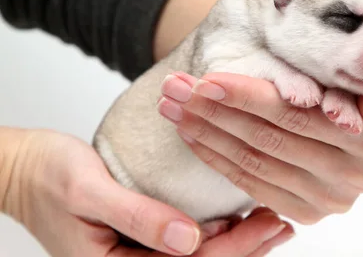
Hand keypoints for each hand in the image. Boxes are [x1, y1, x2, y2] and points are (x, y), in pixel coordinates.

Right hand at [1, 128, 292, 255]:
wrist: (24, 169)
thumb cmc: (49, 176)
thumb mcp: (89, 191)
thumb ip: (137, 217)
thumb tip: (189, 241)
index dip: (236, 248)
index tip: (269, 223)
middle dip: (246, 248)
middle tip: (282, 222)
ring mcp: (136, 255)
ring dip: (237, 243)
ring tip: (272, 222)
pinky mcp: (140, 238)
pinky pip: (184, 244)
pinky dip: (216, 234)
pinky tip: (239, 220)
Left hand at [158, 72, 362, 223]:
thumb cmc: (356, 89)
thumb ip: (360, 73)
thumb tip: (358, 84)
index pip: (296, 114)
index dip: (249, 96)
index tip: (207, 78)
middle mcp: (355, 173)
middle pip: (270, 138)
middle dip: (216, 111)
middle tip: (175, 87)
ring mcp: (330, 198)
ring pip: (256, 162)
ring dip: (208, 133)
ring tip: (173, 106)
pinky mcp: (308, 212)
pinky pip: (253, 185)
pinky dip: (219, 158)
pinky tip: (192, 135)